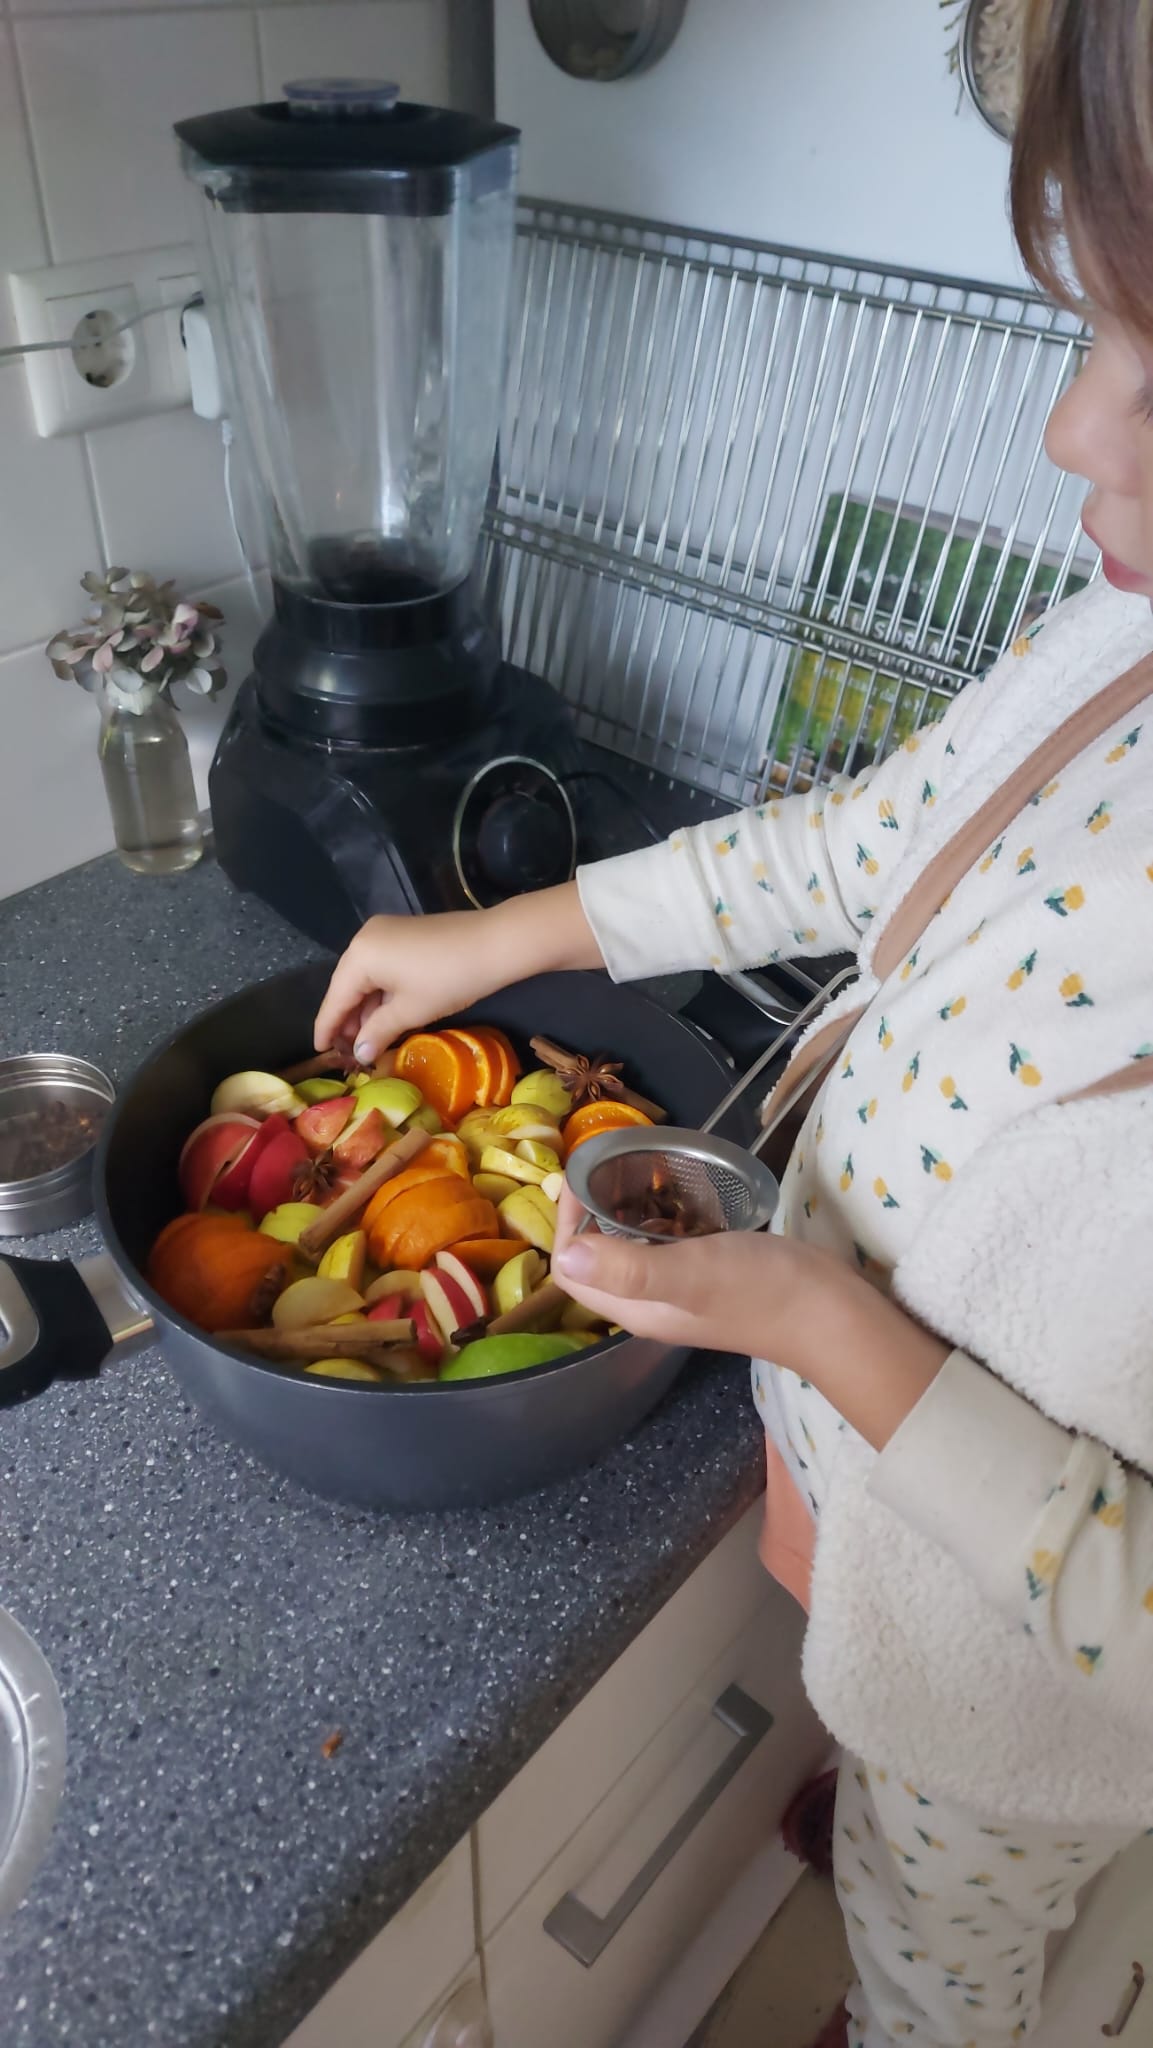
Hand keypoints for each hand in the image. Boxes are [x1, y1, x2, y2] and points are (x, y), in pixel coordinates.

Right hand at [314, 883, 603, 1060]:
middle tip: (347, 1053)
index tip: (320, 1051)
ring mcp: (386, 933)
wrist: (496, 944)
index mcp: (360, 955)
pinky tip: (386, 1018)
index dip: (327, 1028)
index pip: (334, 998)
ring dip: (366, 1009)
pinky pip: (383, 969)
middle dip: (347, 1020)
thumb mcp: (410, 1011)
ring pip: (366, 978)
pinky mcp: (405, 935)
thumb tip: (359, 1054)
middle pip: (347, 986)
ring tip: (366, 1041)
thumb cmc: (449, 979)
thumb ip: (378, 1032)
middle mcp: (366, 939)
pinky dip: (382, 994)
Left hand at [551, 1186, 826, 1365]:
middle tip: (609, 1167)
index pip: (572, 1271)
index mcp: (635, 1308)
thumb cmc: (758, 1289)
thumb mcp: (688, 1271)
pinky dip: (665, 1218)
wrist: (832, 1312)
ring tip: (639, 1175)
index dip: (567, 1225)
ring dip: (627, 1213)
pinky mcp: (712, 1274)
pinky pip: (671, 1244)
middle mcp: (651, 1303)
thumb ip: (626, 1266)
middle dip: (593, 1214)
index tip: (582, 1177)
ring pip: (635, 1249)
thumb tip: (561, 1254)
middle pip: (600, 1259)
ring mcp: (683, 1290)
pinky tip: (681, 1195)